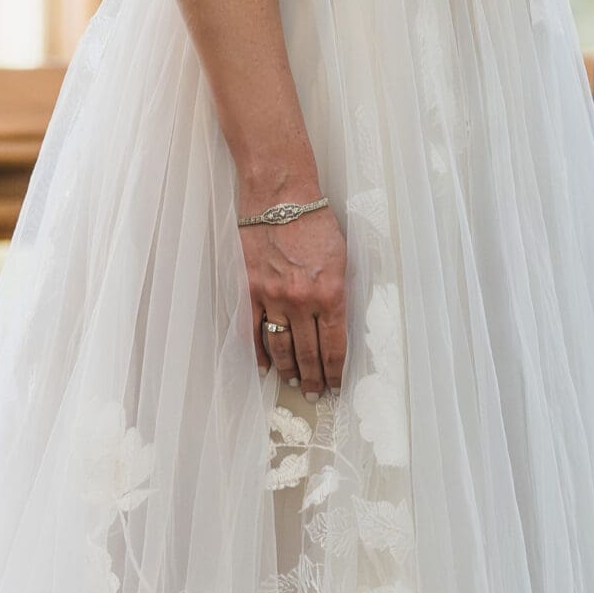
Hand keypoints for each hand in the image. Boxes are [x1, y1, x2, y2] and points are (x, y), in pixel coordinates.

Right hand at [243, 201, 346, 396]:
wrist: (281, 198)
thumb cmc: (316, 222)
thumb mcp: (342, 256)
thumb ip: (339, 291)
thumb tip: (336, 321)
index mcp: (331, 293)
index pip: (334, 345)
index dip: (334, 370)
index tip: (335, 385)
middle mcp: (302, 301)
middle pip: (308, 352)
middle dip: (313, 377)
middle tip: (314, 393)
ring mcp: (273, 298)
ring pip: (281, 346)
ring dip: (288, 369)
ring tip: (294, 384)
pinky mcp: (251, 291)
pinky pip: (254, 331)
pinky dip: (259, 352)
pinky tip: (265, 367)